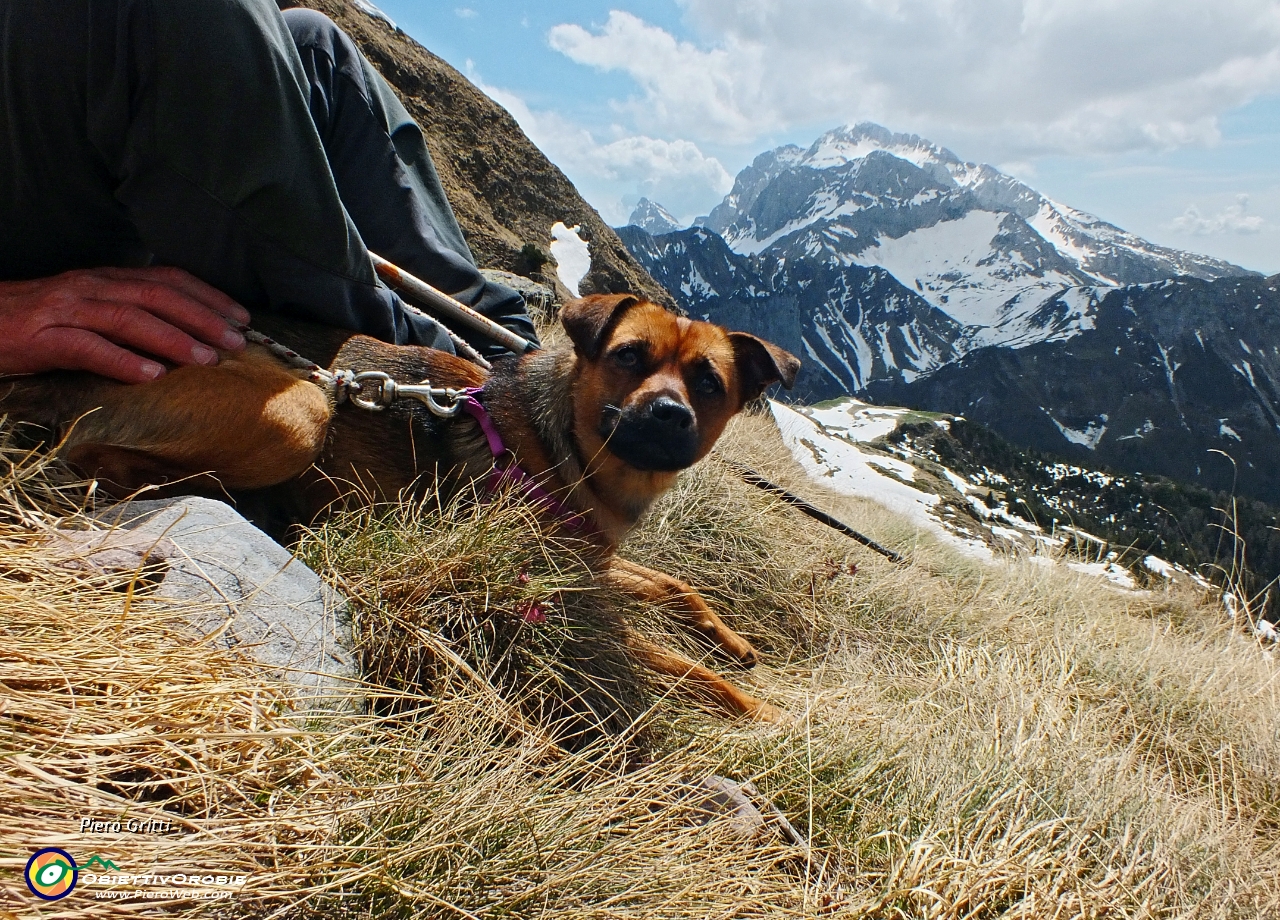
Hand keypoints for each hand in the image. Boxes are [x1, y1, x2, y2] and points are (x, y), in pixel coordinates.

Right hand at [0, 266, 250, 383]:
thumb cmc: (33, 323)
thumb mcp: (86, 311)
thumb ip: (126, 316)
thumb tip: (178, 337)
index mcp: (103, 279)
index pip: (165, 279)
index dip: (207, 296)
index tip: (241, 317)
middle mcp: (89, 287)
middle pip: (156, 295)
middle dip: (202, 317)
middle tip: (236, 341)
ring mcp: (65, 310)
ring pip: (128, 318)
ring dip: (172, 338)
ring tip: (206, 359)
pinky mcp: (41, 338)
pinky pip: (87, 347)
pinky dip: (122, 360)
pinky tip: (150, 375)